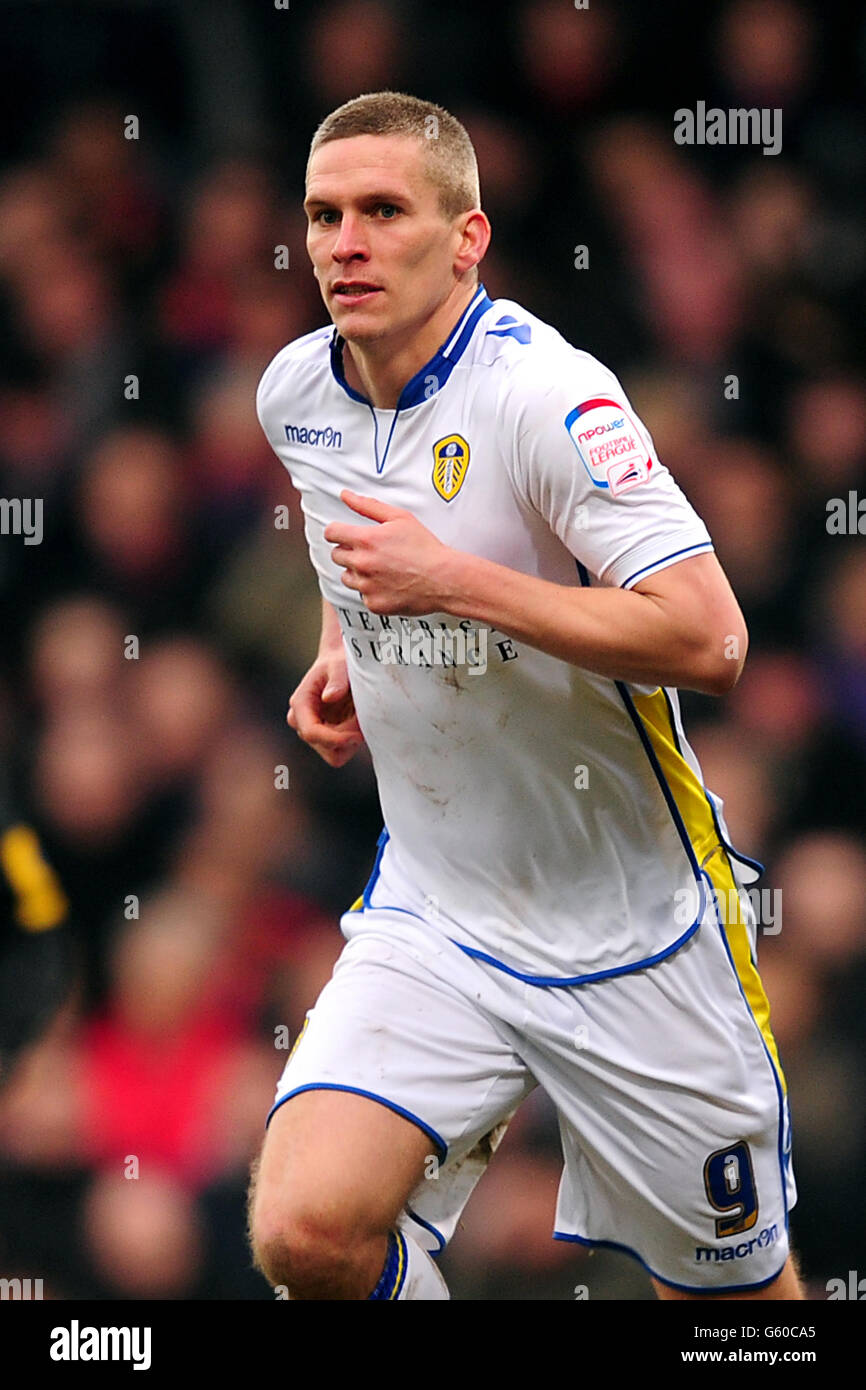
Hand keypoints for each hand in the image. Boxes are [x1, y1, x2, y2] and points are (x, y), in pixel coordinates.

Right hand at [287, 654, 363, 766]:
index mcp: (301, 704)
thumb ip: (337, 680)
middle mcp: (302, 721)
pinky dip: (354, 740)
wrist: (339, 664)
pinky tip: (358, 720)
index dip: (334, 739)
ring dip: (352, 740)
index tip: (358, 735)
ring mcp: (314, 731)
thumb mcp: (340, 666)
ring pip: (335, 754)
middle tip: (362, 717)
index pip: (311, 733)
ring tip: (360, 716)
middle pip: (326, 748)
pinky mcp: (326, 737)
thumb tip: (330, 697)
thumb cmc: (339, 663)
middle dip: (348, 738)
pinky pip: (343, 750)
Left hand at [324, 490, 453, 615]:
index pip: (331, 533)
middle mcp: (362, 564)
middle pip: (336, 556)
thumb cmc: (425, 548)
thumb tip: (346, 496)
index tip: (343, 534)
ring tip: (381, 568)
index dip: (337, 532)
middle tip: (370, 551)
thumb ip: (368, 506)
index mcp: (366, 540)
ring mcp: (367, 586)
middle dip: (349, 551)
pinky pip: (362, 595)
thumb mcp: (399, 518)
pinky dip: (372, 590)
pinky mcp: (374, 603)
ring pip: (347, 577)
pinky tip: (388, 583)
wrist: (444, 579)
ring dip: (358, 572)